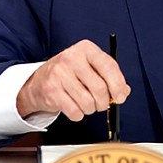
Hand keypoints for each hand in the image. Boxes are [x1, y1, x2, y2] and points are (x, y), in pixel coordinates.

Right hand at [16, 39, 130, 120]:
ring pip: (88, 102)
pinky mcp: (52, 91)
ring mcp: (60, 74)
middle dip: (104, 102)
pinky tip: (75, 107)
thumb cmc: (71, 73)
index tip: (120, 97)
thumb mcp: (91, 67)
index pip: (109, 66)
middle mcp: (72, 58)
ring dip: (91, 109)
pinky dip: (78, 114)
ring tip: (86, 104)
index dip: (118, 85)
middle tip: (101, 104)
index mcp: (86, 48)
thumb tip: (123, 92)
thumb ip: (110, 76)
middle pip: (100, 88)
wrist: (39, 81)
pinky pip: (75, 111)